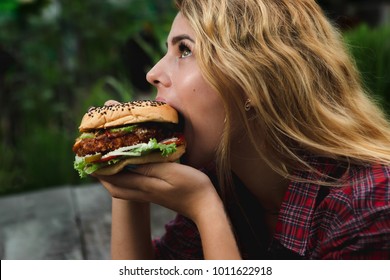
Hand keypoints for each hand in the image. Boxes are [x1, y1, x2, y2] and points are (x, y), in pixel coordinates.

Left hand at [95, 163, 221, 221]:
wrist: (204, 206)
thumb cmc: (192, 187)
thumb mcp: (171, 172)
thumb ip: (149, 166)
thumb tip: (127, 159)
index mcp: (144, 186)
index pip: (114, 178)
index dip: (100, 167)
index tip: (91, 155)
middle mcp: (143, 192)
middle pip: (113, 187)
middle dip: (101, 174)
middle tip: (96, 159)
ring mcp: (149, 195)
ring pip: (121, 188)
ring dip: (111, 176)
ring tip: (108, 162)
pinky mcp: (155, 195)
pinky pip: (132, 187)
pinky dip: (124, 178)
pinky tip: (130, 168)